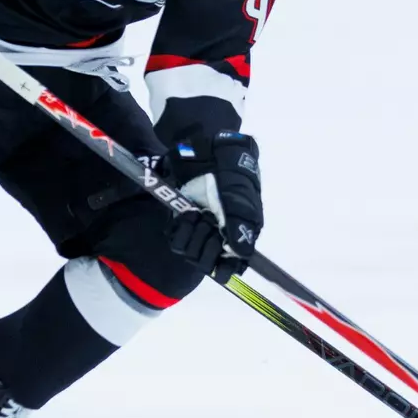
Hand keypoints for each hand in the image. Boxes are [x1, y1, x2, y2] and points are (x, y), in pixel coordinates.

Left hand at [163, 132, 262, 280]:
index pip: (229, 267)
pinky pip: (175, 241)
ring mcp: (199, 230)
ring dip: (192, 234)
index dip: (223, 265)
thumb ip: (240, 226)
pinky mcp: (181, 222)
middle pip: (206, 262)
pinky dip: (179, 229)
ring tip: (198, 214)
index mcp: (239, 235)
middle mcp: (218, 237)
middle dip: (205, 244)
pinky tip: (187, 213)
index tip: (219, 247)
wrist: (209, 149)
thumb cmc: (231, 173)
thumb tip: (242, 254)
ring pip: (189, 253)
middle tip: (209, 223)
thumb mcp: (239, 198)